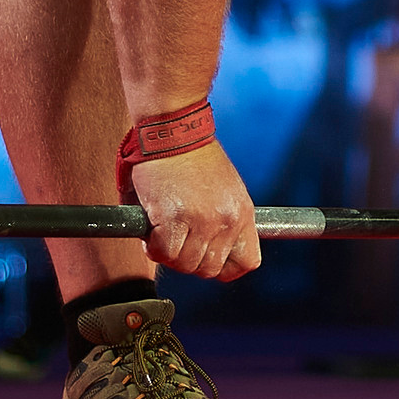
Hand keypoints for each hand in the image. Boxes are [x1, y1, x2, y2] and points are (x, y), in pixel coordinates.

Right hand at [129, 140, 260, 281]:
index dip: (224, 267)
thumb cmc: (193, 156)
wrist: (174, 129)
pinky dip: (153, 245)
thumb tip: (207, 250)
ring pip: (184, 264)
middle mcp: (226, 220)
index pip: (247, 262)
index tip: (207, 256)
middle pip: (209, 269)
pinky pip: (163, 252)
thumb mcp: (225, 188)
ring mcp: (202, 220)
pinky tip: (151, 228)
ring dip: (169, 252)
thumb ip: (222, 220)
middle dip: (189, 259)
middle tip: (176, 239)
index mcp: (243, 213)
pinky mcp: (174, 217)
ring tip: (162, 229)